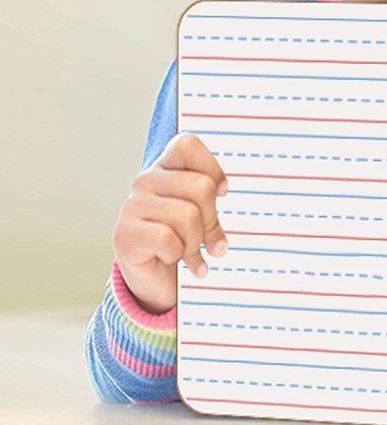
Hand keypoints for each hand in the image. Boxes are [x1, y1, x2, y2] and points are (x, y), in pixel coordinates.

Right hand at [112, 133, 228, 314]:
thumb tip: (223, 189)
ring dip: (196, 242)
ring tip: (191, 252)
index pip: (187, 145)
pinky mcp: (125, 234)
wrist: (155, 279)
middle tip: (210, 238)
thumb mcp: (201, 212)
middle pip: (201, 186)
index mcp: (164, 167)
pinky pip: (168, 239)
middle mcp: (145, 181)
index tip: (221, 192)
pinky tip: (176, 261)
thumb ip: (210, 194)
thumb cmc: (182, 238)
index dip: (211, 167)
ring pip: (188, 216)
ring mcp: (132, 206)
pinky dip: (179, 255)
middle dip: (212, 219)